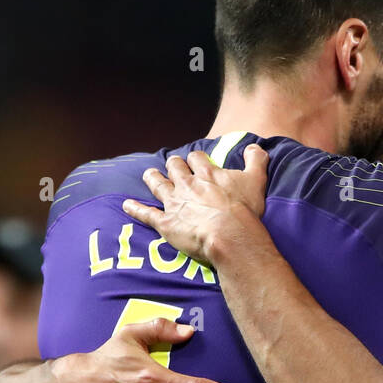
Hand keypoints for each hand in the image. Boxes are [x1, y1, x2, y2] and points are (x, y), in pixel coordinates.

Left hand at [122, 143, 269, 268]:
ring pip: (158, 185)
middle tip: (173, 165)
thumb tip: (254, 147)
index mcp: (207, 174)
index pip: (196, 158)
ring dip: (153, 178)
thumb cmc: (244, 210)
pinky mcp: (166, 223)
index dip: (195, 159)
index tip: (196, 161)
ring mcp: (174, 203)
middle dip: (173, 165)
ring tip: (149, 174)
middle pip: (175, 168)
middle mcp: (187, 185)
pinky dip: (135, 209)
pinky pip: (146, 214)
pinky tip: (126, 205)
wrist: (229, 236)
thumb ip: (256, 160)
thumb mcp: (256, 180)